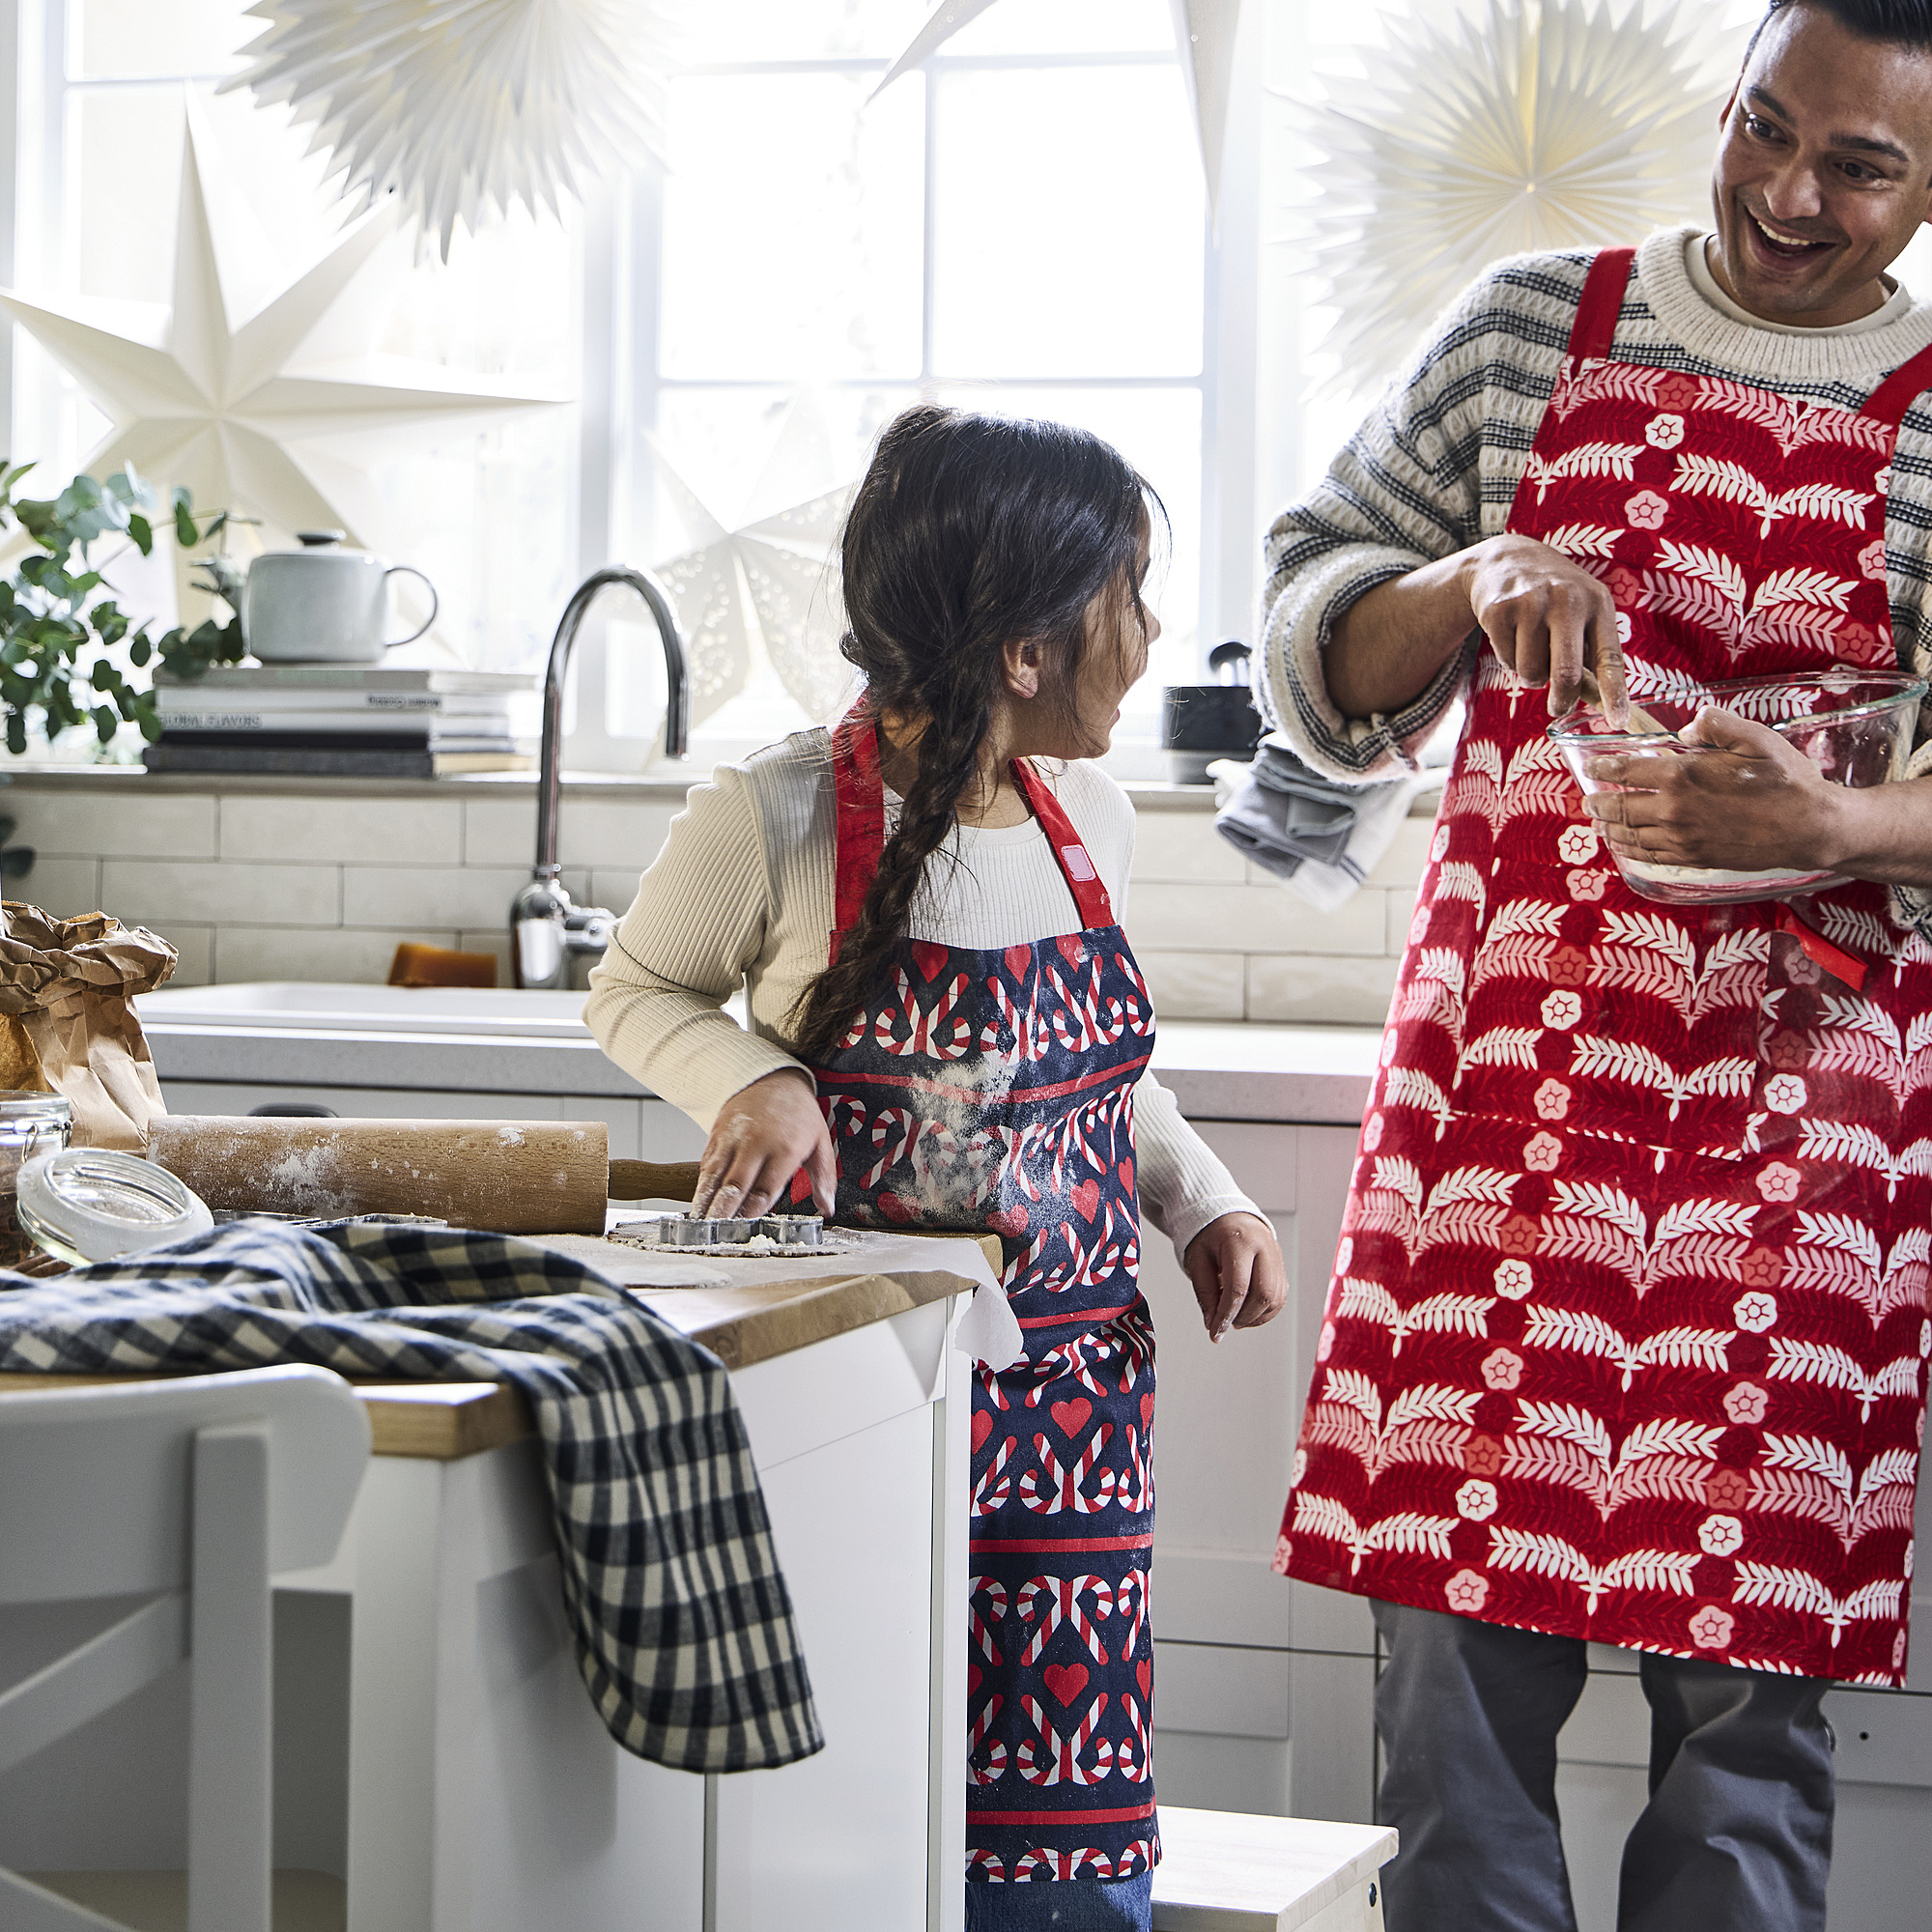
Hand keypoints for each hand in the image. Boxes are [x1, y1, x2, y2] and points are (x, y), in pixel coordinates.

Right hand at [693, 1068, 836, 1218]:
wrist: (771, 1077)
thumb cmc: (797, 1112)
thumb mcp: (821, 1140)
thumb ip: (824, 1176)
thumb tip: (827, 1208)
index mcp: (784, 1148)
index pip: (766, 1187)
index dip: (753, 1211)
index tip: (746, 1229)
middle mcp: (755, 1143)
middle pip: (736, 1184)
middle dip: (725, 1212)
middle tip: (717, 1234)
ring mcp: (732, 1139)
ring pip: (715, 1175)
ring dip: (706, 1202)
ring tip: (701, 1225)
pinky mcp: (717, 1135)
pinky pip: (707, 1164)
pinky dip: (701, 1185)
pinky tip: (697, 1204)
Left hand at [1182, 1213, 1286, 1342]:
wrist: (1227, 1216)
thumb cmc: (1210, 1235)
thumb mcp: (1198, 1260)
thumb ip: (1205, 1292)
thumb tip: (1212, 1323)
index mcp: (1240, 1241)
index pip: (1238, 1286)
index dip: (1226, 1314)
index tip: (1216, 1332)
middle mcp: (1264, 1247)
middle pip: (1264, 1294)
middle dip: (1244, 1316)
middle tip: (1226, 1322)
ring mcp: (1277, 1256)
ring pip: (1276, 1298)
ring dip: (1256, 1317)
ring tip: (1235, 1316)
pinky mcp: (1281, 1266)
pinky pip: (1281, 1296)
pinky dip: (1265, 1311)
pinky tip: (1248, 1312)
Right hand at [1459, 535, 1629, 723]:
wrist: (1508, 560)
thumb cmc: (1555, 597)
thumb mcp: (1582, 611)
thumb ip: (1591, 652)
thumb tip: (1604, 704)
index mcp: (1597, 603)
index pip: (1609, 657)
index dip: (1614, 693)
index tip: (1618, 721)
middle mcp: (1566, 599)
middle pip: (1565, 673)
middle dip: (1562, 700)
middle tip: (1558, 708)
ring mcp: (1530, 603)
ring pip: (1532, 672)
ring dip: (1531, 674)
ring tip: (1532, 649)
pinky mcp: (1499, 611)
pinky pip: (1507, 661)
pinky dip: (1509, 659)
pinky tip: (1513, 634)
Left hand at [1581, 705, 1847, 873]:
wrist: (1810, 828)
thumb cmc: (1786, 780)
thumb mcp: (1756, 738)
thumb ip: (1716, 724)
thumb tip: (1686, 726)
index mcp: (1683, 777)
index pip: (1626, 771)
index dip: (1604, 768)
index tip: (1592, 766)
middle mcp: (1673, 810)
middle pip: (1620, 808)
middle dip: (1599, 802)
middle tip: (1587, 799)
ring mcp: (1681, 838)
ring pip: (1629, 835)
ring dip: (1609, 828)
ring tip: (1599, 822)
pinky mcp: (1693, 858)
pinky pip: (1649, 856)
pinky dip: (1630, 850)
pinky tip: (1625, 845)